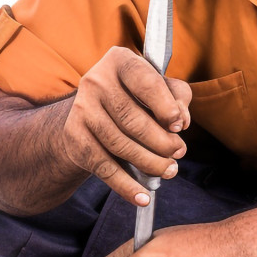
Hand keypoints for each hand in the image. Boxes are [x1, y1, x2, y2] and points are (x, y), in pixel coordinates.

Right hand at [60, 46, 191, 206]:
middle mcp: (95, 81)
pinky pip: (104, 167)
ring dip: (149, 163)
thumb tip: (182, 120)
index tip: (180, 126)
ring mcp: (81, 110)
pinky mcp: (75, 138)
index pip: (145, 81)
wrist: (88, 115)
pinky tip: (143, 196)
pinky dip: (126, 186)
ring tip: (169, 170)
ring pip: (120, 145)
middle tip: (179, 153)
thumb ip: (176, 95)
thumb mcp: (157, 87)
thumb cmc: (134, 98)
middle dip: (161, 141)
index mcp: (119, 60)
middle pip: (132, 118)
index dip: (165, 106)